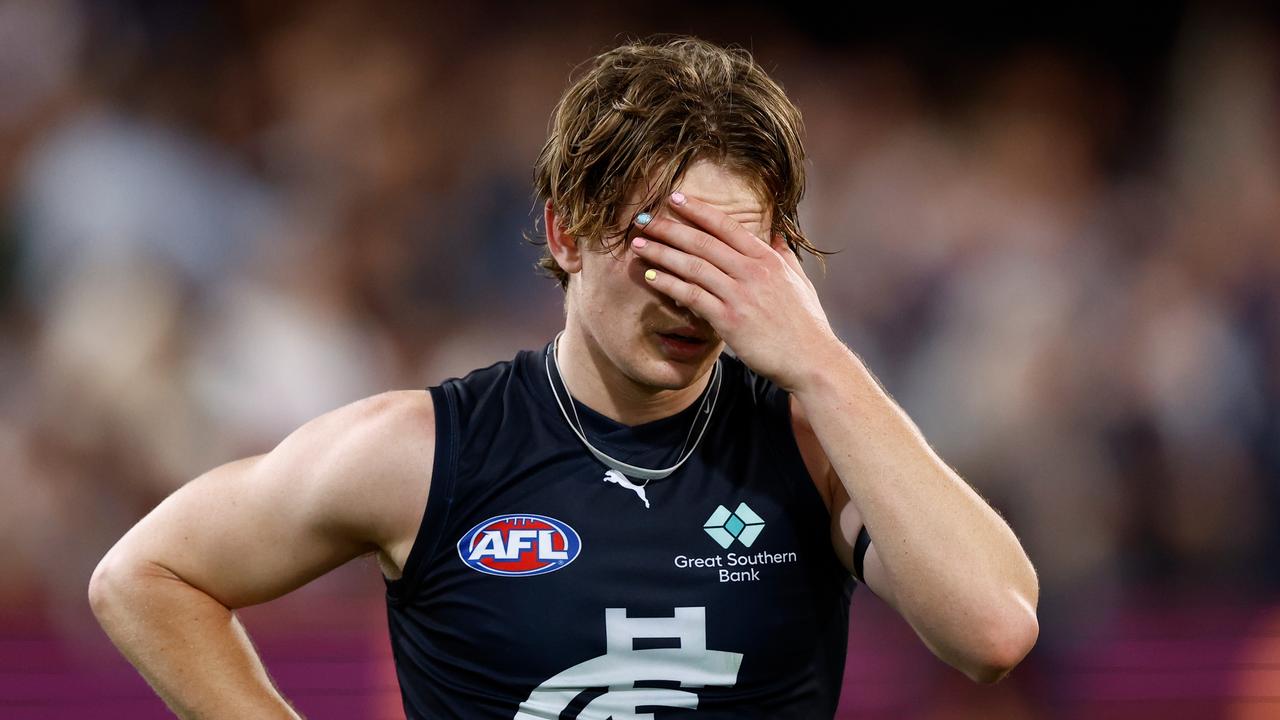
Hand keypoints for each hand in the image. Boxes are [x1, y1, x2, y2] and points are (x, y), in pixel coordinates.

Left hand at [631, 191, 841, 392]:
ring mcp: (740, 295)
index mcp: (767, 259)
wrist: (811, 360)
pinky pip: (691, 296)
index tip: (675, 199)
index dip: (698, 210)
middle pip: (702, 242)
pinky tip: (650, 277)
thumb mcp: (798, 281)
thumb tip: (776, 233)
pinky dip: (668, 284)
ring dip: (661, 253)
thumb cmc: (805, 323)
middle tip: (643, 219)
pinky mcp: (729, 320)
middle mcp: (752, 272)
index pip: (726, 226)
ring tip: (637, 244)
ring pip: (692, 266)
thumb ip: (783, 255)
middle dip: (669, 227)